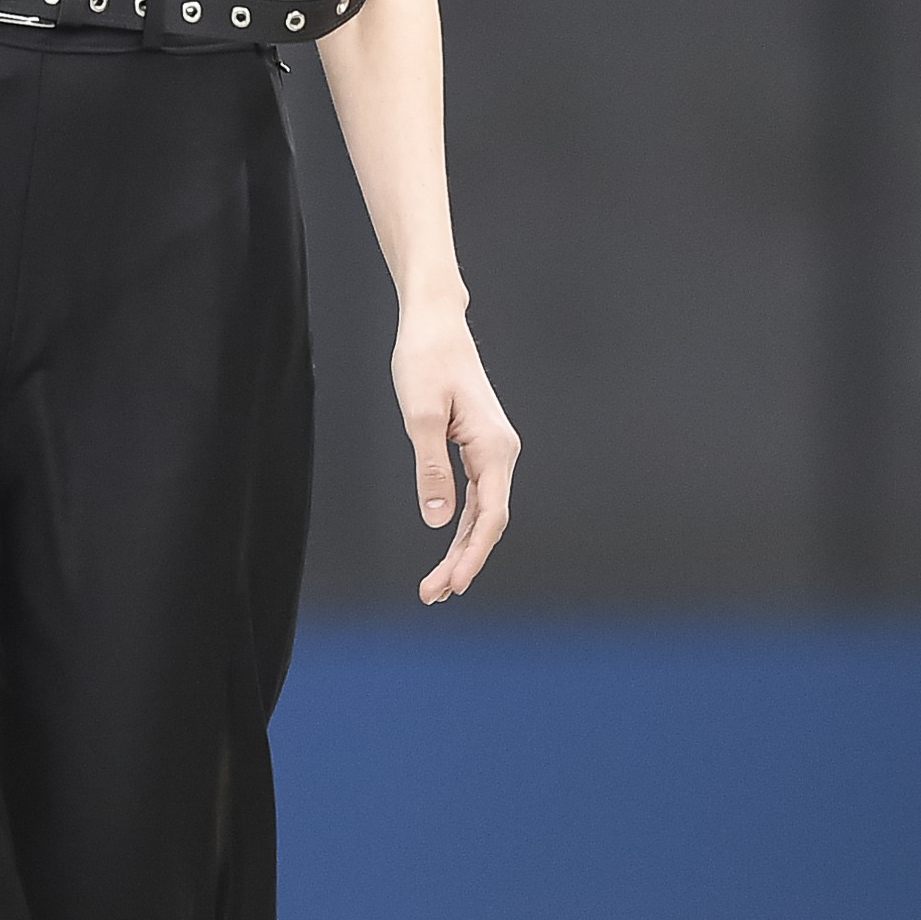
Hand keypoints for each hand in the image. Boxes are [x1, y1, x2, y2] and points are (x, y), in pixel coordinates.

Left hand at [392, 306, 518, 603]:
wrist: (435, 324)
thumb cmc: (426, 360)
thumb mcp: (420, 415)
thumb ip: (431, 468)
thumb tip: (437, 519)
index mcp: (494, 448)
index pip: (490, 516)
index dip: (472, 555)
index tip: (454, 584)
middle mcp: (500, 453)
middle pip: (488, 522)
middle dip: (463, 562)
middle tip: (433, 595)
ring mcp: (491, 451)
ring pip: (482, 514)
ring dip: (461, 550)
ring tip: (436, 586)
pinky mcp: (477, 448)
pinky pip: (475, 498)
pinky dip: (461, 526)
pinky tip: (448, 550)